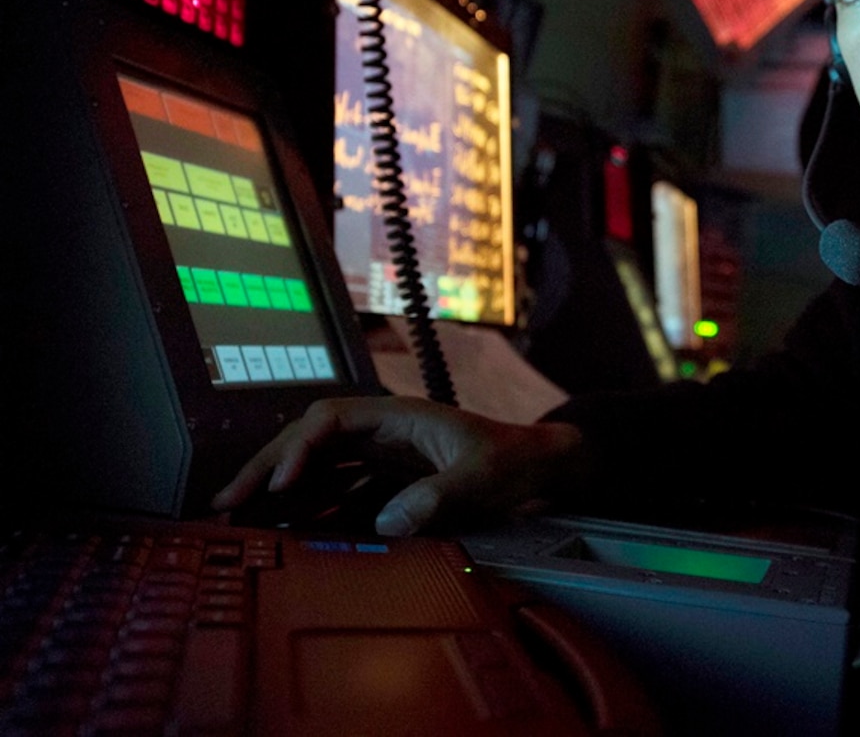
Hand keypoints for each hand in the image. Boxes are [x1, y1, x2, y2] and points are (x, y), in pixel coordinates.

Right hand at [211, 397, 588, 535]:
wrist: (539, 467)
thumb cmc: (513, 459)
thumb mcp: (481, 476)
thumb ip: (438, 497)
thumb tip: (386, 522)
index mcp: (399, 416)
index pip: (331, 420)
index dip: (300, 449)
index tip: (282, 485)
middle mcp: (382, 433)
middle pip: (309, 442)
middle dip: (267, 469)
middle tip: (228, 504)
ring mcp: (381, 458)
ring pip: (316, 470)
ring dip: (279, 495)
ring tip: (239, 524)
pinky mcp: (385, 484)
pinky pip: (337, 495)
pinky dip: (308, 514)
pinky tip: (286, 536)